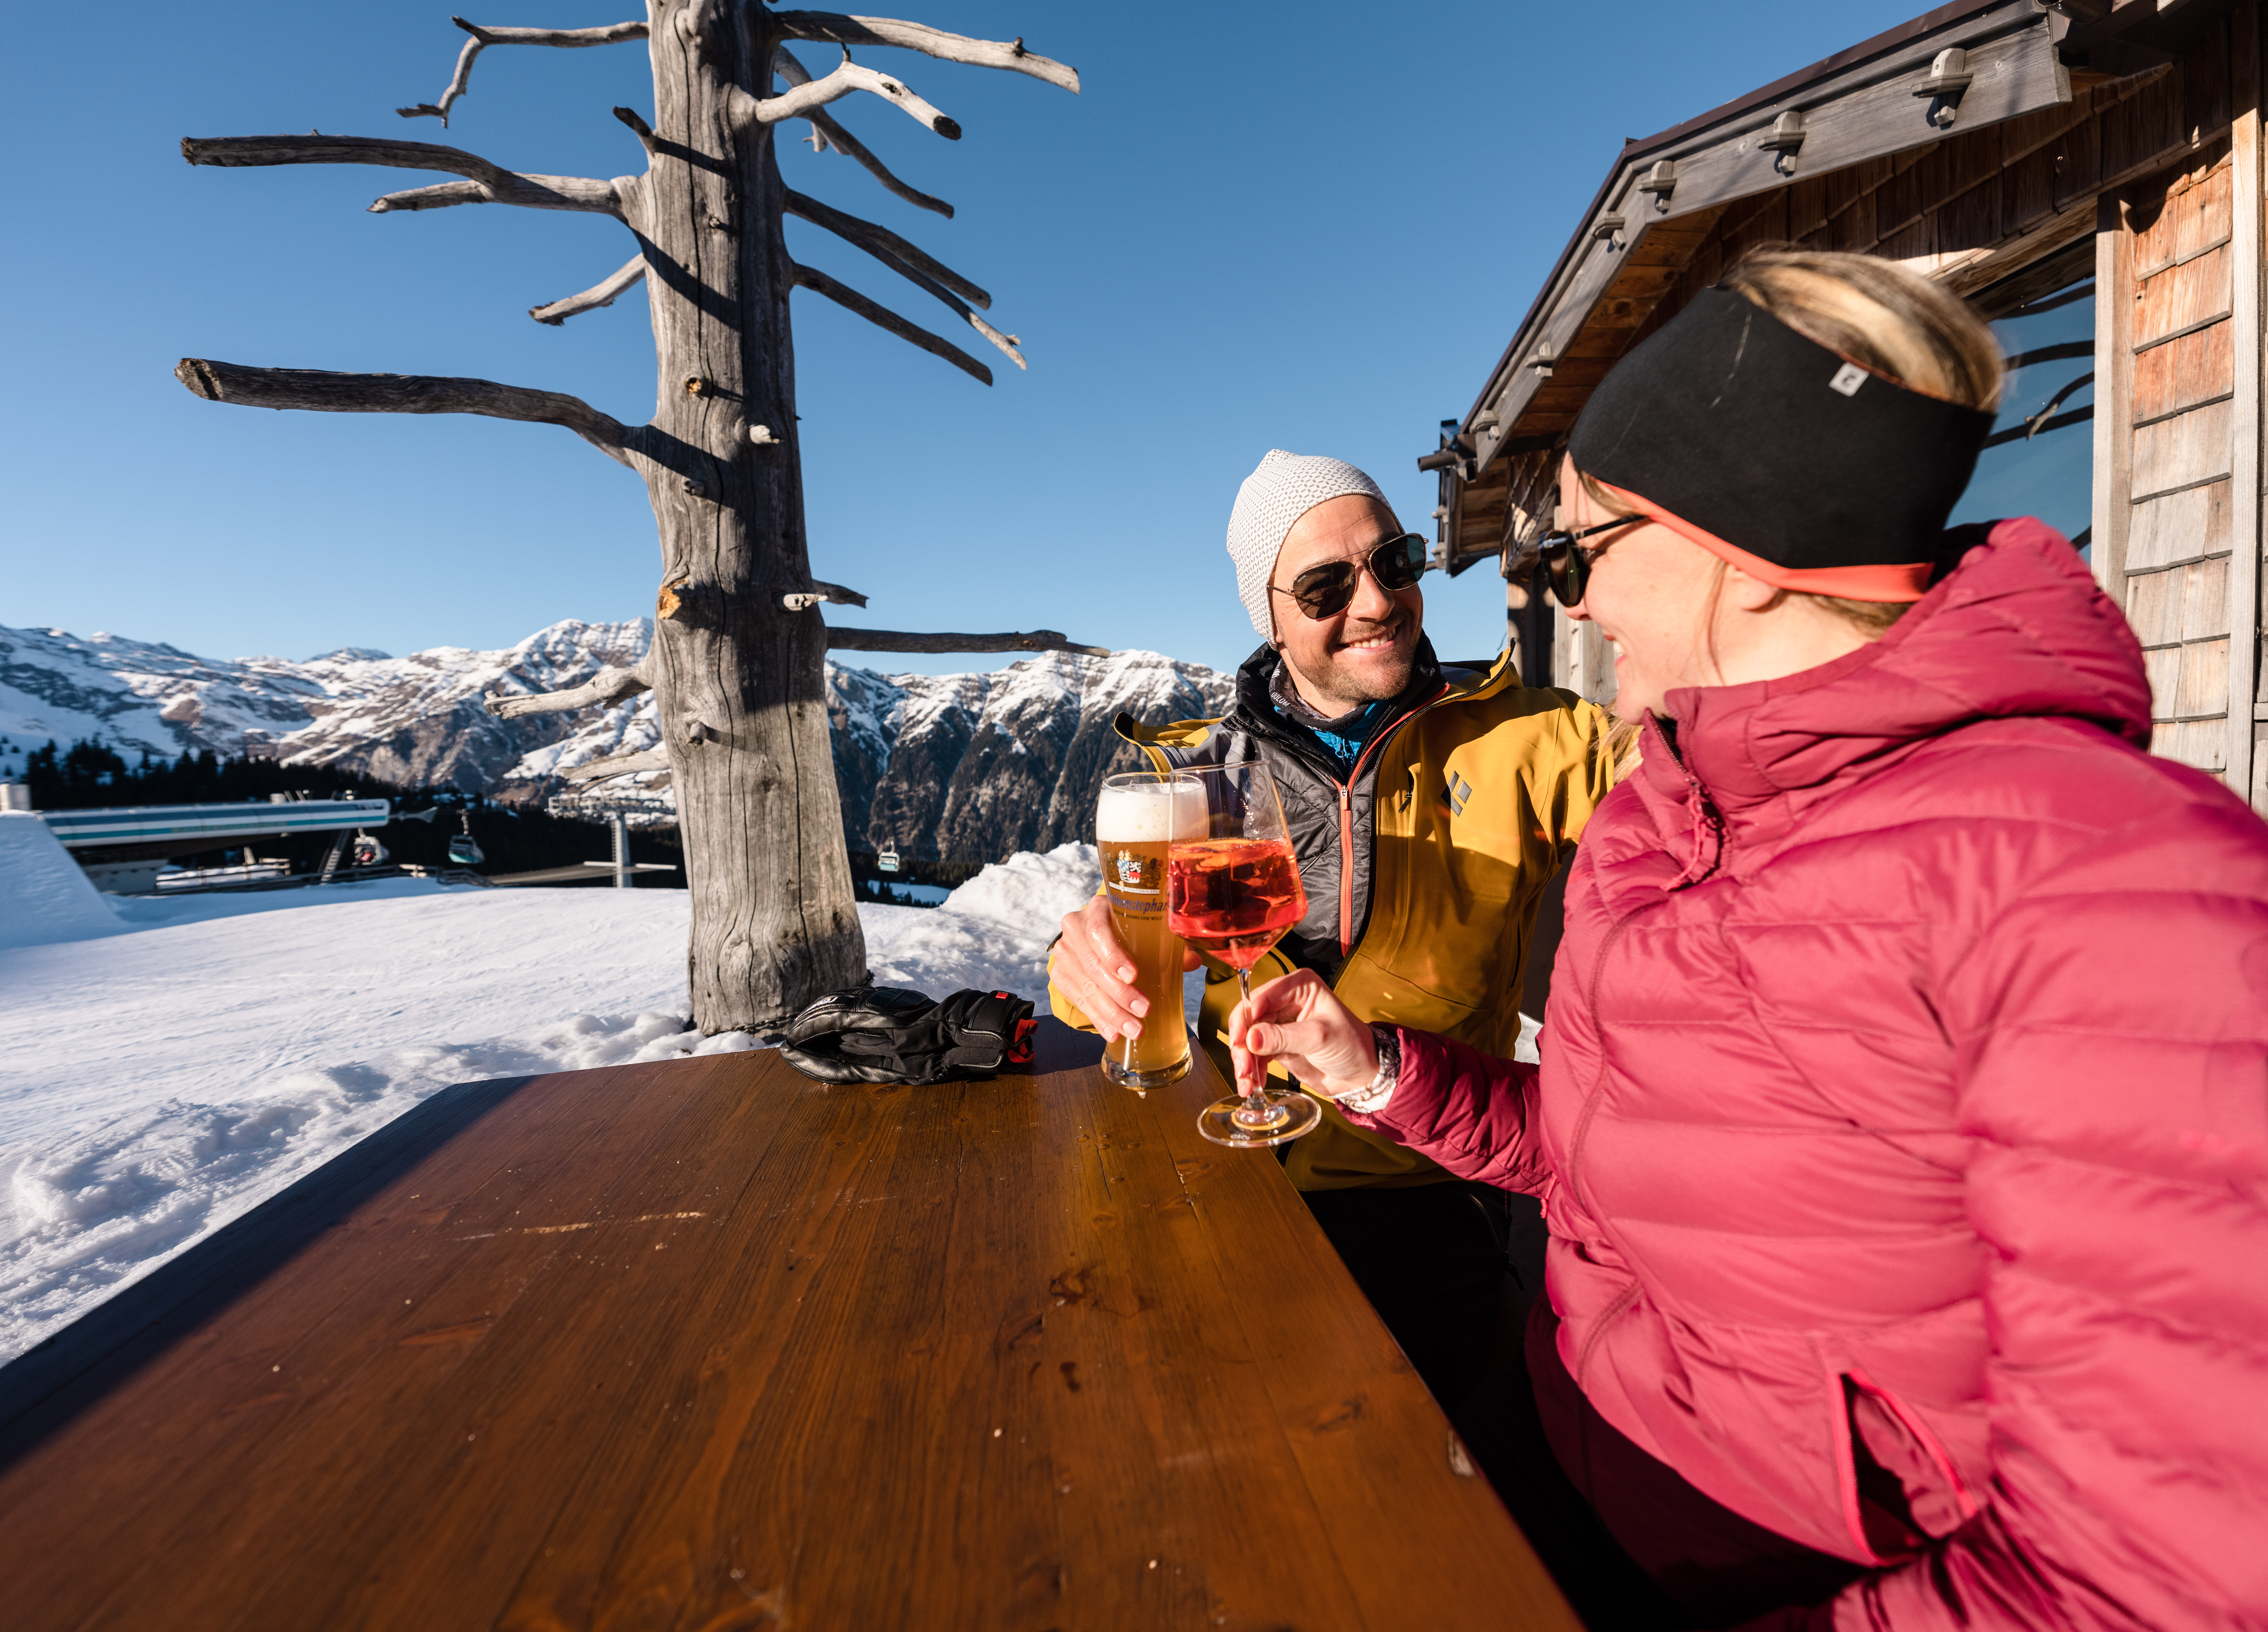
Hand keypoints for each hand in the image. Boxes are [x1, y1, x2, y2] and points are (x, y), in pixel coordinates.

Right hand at [1052, 895, 1197, 1040]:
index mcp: (1098, 909)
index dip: (1113, 955)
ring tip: (1133, 1029)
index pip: (1099, 931)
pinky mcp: (1060, 974)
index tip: (1133, 976)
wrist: (1096, 935)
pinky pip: (1078, 1000)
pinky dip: (1097, 1019)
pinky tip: (1113, 1032)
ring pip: (1085, 987)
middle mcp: (1075, 928)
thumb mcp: (1148, 929)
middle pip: (1093, 964)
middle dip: (1119, 994)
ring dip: (1111, 1012)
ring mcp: (1065, 952)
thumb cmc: (1128, 931)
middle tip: (1142, 1011)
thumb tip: (1192, 961)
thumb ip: (1171, 942)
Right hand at [1226, 969, 1377, 1098]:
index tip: (1241, 1040)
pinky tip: (1253, 1084)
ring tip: (1247, 1083)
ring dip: (1244, 1061)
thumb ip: (1284, 1037)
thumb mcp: (1319, 1038)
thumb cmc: (1351, 1045)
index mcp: (1299, 986)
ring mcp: (1279, 1024)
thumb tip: (1251, 1039)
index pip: (1262, 996)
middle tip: (1243, 1067)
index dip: (1246, 1017)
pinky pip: (1255, 1054)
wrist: (1361, 1073)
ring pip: (1248, 1038)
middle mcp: (1286, 1001)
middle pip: (1250, 1018)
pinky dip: (1251, 1069)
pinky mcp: (1276, 1045)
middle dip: (1243, 1044)